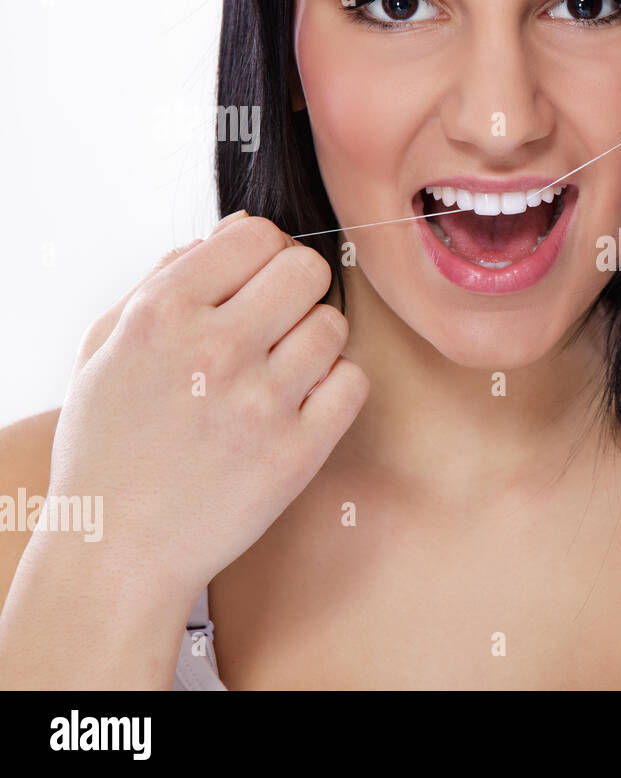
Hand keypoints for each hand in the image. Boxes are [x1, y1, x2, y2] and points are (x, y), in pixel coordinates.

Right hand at [47, 211, 369, 605]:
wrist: (118, 548)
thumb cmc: (112, 442)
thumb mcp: (109, 345)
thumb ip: (170, 275)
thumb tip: (240, 228)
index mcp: (161, 314)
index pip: (256, 234)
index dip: (263, 254)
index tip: (255, 282)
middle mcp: (214, 350)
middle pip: (308, 270)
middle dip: (296, 290)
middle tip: (276, 324)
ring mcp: (260, 402)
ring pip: (334, 325)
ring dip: (314, 343)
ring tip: (279, 372)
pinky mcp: (298, 451)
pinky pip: (354, 382)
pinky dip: (335, 390)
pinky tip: (300, 406)